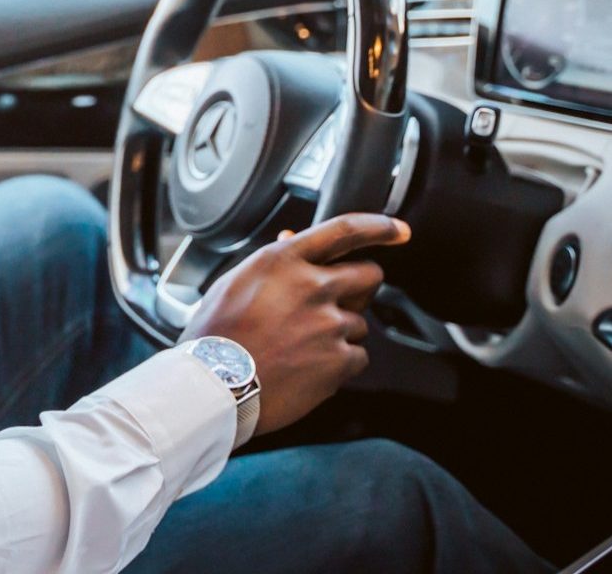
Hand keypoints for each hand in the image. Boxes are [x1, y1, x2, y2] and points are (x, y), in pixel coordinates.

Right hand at [180, 213, 407, 434]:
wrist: (214, 385)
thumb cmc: (216, 335)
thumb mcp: (235, 282)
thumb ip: (273, 261)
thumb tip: (291, 237)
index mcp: (285, 261)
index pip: (345, 231)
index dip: (378, 227)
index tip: (397, 231)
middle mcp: (313, 286)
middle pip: (369, 275)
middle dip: (360, 289)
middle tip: (338, 305)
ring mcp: (330, 324)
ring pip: (359, 322)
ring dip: (340, 333)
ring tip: (301, 349)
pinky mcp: (339, 360)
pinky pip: (357, 357)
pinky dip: (339, 364)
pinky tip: (308, 369)